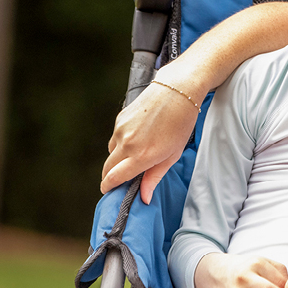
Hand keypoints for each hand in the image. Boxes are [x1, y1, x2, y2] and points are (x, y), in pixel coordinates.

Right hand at [100, 79, 199, 202]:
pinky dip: (122, 142)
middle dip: (110, 176)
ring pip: (111, 152)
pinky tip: (139, 137)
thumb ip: (154, 177)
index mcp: (141, 156)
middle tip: (121, 180)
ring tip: (138, 154)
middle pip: (107, 168)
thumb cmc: (181, 124)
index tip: (109, 192)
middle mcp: (127, 144)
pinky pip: (115, 138)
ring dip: (118, 158)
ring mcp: (121, 130)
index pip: (114, 178)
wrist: (178, 90)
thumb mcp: (173, 154)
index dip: (108, 188)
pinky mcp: (119, 119)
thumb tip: (144, 198)